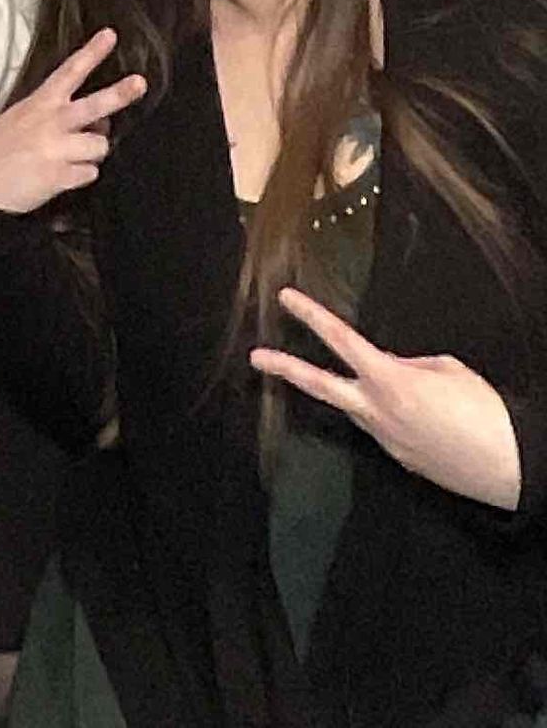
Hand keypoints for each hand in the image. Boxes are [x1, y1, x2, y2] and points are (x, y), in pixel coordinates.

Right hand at [0, 30, 147, 215]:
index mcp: (39, 103)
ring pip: (100, 145)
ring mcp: (57, 149)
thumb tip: (96, 118)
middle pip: (95, 104)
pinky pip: (90, 173)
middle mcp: (51, 122)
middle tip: (140, 83)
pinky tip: (63, 176)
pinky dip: (81, 175)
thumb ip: (55, 114)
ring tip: (73, 157)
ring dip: (92, 153)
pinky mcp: (60, 177)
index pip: (69, 71)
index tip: (110, 35)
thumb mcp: (21, 118)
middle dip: (120, 93)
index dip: (92, 52)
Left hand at [252, 291, 522, 509]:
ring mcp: (385, 440)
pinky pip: (384, 428)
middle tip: (257, 357)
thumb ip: (409, 365)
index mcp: (389, 380)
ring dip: (361, 393)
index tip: (286, 298)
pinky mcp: (400, 460)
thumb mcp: (447, 370)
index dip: (311, 315)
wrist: (509, 467)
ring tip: (405, 389)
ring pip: (356, 407)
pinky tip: (422, 417)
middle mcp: (377, 412)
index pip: (340, 340)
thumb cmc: (484, 412)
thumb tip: (391, 368)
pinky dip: (392, 415)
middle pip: (321, 386)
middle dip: (287, 368)